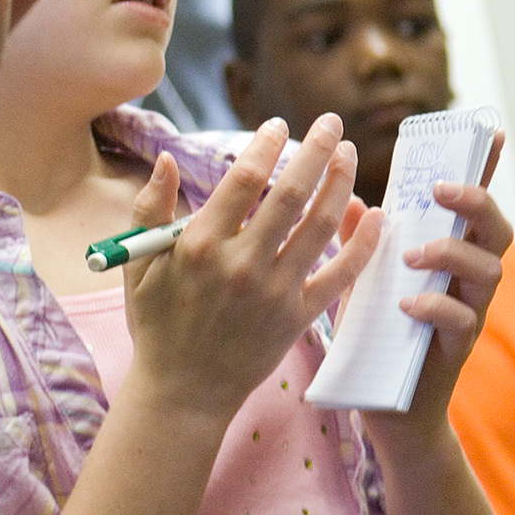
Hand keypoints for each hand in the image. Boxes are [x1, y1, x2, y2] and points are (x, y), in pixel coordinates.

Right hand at [122, 114, 377, 429]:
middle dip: (317, 148)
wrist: (182, 392)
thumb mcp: (138, 267)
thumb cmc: (157, 326)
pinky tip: (376, 215)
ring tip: (349, 153)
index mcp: (200, 245)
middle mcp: (241, 264)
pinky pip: (340, 274)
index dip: (266, 144)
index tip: (278, 125)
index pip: (244, 178)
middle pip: (291, 192)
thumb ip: (150, 208)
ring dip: (341, 182)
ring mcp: (274, 292)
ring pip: (321, 224)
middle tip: (332, 121)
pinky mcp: (298, 317)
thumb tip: (166, 157)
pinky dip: (363, 243)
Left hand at [365, 132, 511, 451]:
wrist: (383, 407)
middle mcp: (468, 278)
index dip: (487, 169)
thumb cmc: (377, 337)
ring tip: (415, 255)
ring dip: (454, 253)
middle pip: (498, 228)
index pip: (473, 205)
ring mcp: (469, 311)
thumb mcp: (362, 282)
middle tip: (440, 192)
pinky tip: (409, 304)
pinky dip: (437, 306)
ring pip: (490, 270)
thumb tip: (351, 198)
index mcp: (449, 254)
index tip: (494, 133)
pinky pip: (462, 320)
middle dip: (477, 202)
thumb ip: (360, 242)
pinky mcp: (457, 348)